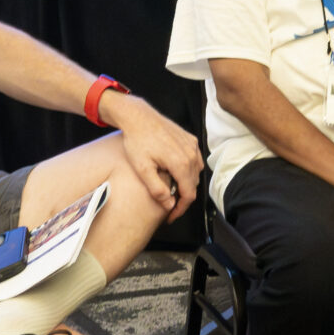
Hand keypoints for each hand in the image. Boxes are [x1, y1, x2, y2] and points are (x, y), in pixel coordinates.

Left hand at [100, 92, 203, 223]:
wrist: (138, 118)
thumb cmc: (137, 141)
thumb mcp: (142, 168)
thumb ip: (157, 189)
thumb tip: (169, 204)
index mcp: (181, 163)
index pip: (188, 195)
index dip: (181, 209)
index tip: (172, 216)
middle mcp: (191, 154)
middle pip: (193, 185)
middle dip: (182, 198)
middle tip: (169, 205)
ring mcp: (192, 146)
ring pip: (196, 174)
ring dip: (186, 184)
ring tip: (172, 190)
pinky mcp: (190, 140)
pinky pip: (195, 160)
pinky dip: (188, 170)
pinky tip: (177, 173)